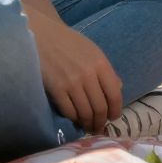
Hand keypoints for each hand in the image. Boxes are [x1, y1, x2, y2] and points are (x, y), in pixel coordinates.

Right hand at [32, 17, 123, 131]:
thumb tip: (118, 89)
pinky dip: (74, 119)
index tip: (113, 118)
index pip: (114, 94)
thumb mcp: (93, 51)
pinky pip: (69, 111)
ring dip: (88, 123)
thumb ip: (105, 71)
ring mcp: (71, 82)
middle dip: (101, 121)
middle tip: (99, 127)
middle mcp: (88, 74)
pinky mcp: (56, 89)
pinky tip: (74, 119)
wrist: (42, 35)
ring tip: (88, 127)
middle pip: (100, 107)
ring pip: (85, 112)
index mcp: (101, 63)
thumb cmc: (69, 43)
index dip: (116, 110)